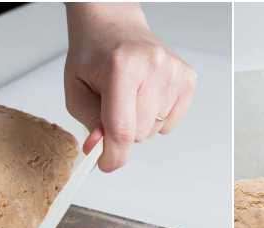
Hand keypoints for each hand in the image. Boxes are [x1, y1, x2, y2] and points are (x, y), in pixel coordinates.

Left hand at [63, 3, 194, 172]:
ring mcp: (173, 72)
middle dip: (123, 131)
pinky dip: (156, 118)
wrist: (113, 26)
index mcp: (122, 67)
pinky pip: (170, 123)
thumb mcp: (76, 89)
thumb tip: (104, 151)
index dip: (114, 155)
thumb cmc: (94, 55)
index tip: (107, 164)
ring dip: (139, 122)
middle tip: (114, 106)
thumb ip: (90, 123)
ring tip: (130, 95)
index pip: (122, 129)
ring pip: (155, 130)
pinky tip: (146, 95)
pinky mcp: (186, 79)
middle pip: (140, 134)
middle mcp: (152, 67)